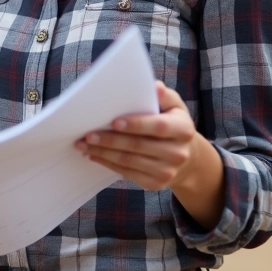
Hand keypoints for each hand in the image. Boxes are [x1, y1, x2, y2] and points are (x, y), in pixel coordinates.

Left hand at [76, 81, 210, 191]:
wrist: (187, 158)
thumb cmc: (173, 124)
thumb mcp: (175, 107)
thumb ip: (164, 96)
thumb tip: (154, 86)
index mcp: (183, 130)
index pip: (158, 126)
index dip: (136, 124)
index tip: (114, 122)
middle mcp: (178, 153)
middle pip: (138, 146)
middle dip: (110, 140)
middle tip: (88, 134)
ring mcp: (167, 171)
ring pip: (129, 161)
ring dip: (103, 152)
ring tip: (84, 144)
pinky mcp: (155, 183)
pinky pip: (127, 173)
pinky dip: (107, 163)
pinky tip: (94, 155)